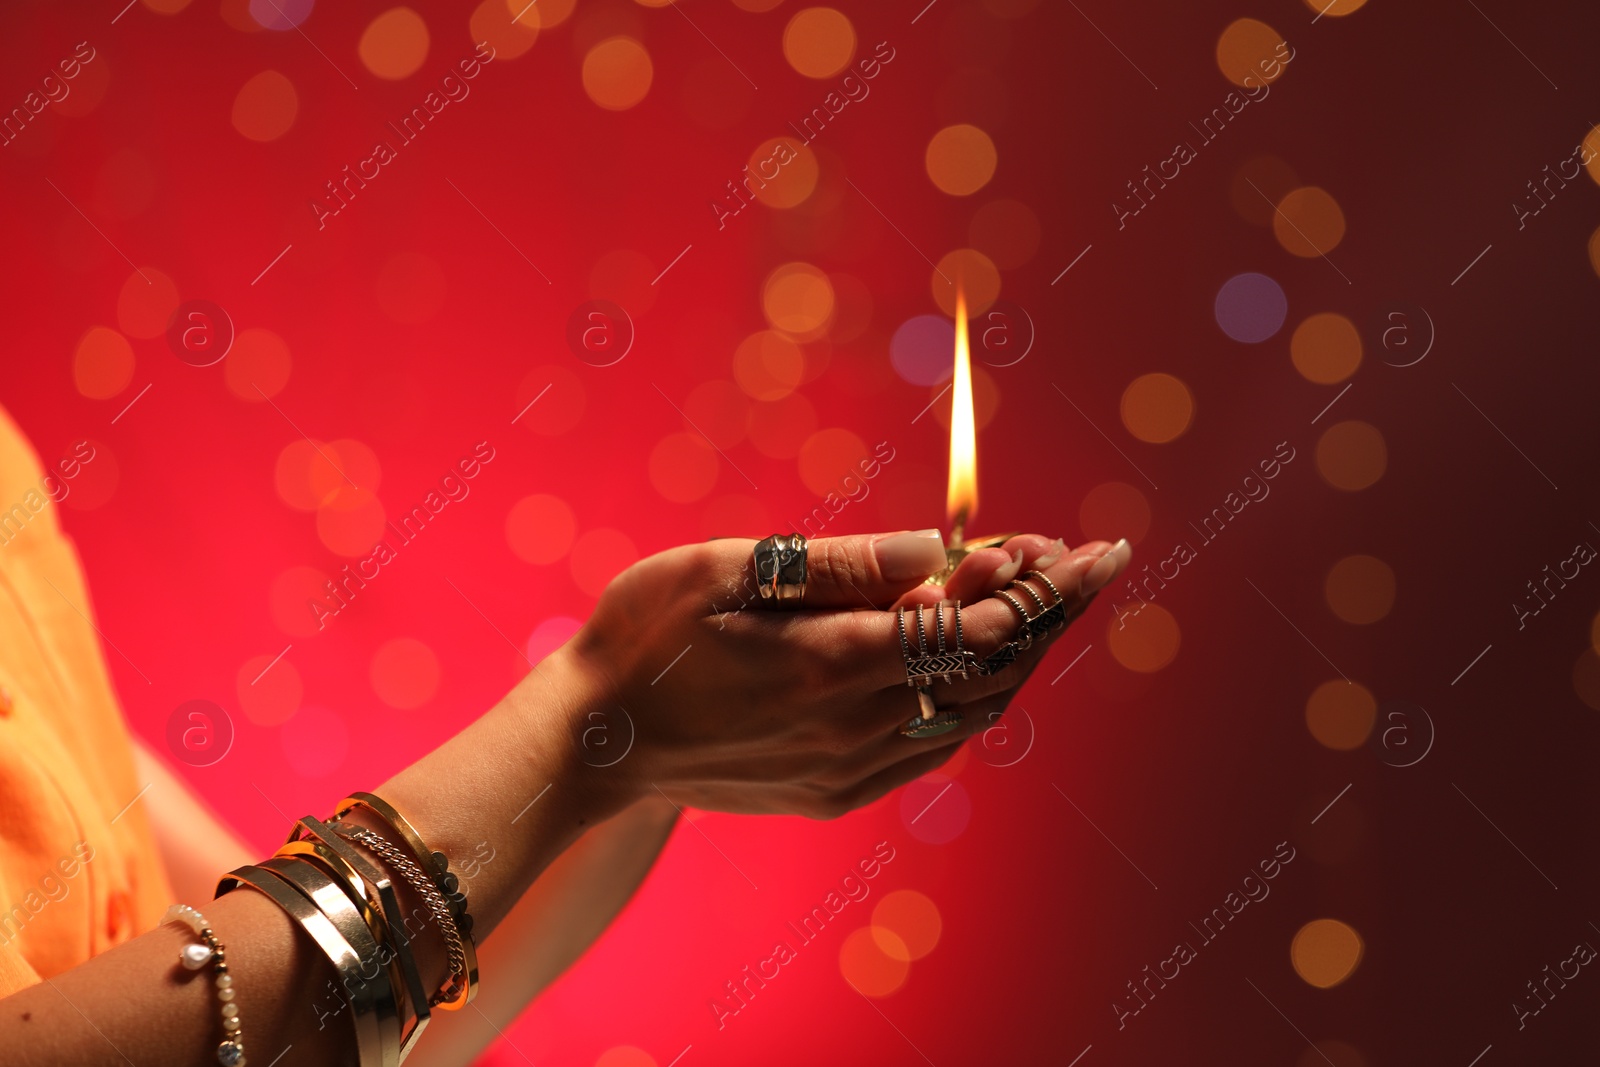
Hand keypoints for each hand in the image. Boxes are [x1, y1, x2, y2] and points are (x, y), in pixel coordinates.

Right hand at [544, 530, 1129, 818]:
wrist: (593, 743)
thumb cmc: (647, 636)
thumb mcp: (731, 570)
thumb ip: (842, 564)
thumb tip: (941, 552)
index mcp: (832, 663)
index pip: (974, 627)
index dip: (1038, 587)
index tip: (1084, 549)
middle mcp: (854, 727)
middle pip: (989, 673)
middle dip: (1046, 615)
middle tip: (1083, 564)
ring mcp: (848, 770)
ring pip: (970, 715)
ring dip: (1014, 659)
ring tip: (1039, 601)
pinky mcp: (836, 793)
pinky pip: (932, 748)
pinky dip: (971, 701)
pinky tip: (975, 664)